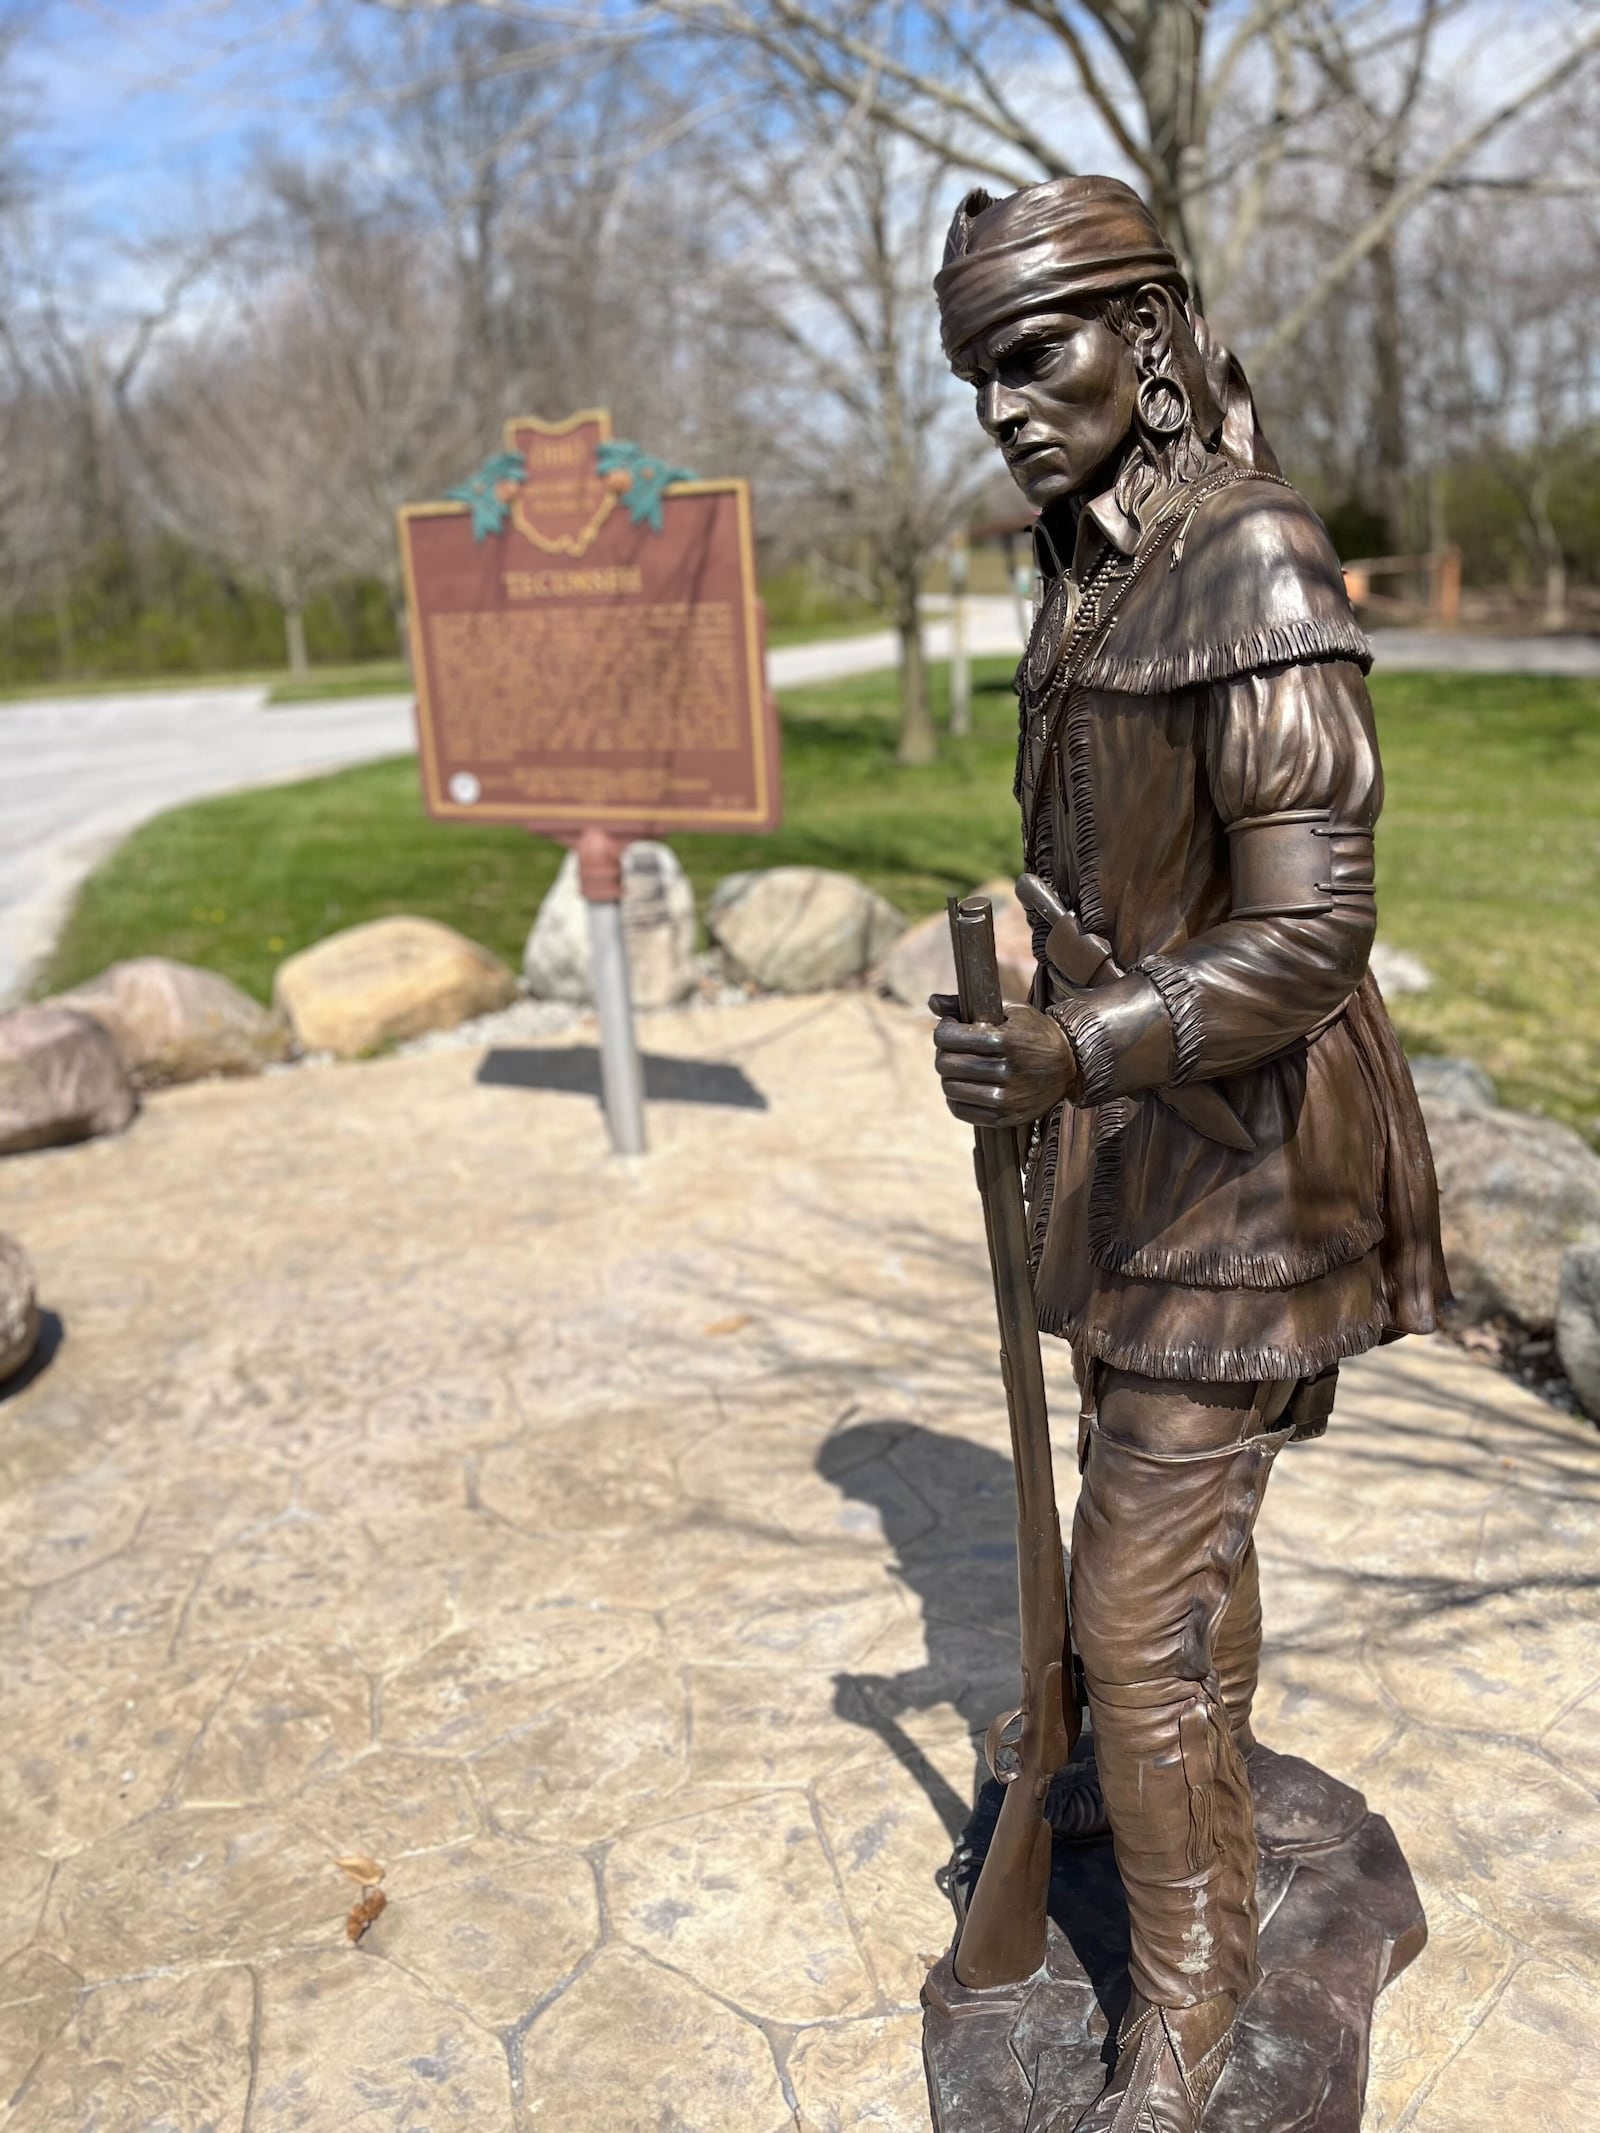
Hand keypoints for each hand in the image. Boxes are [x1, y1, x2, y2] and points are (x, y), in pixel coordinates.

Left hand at [929, 996, 1078, 1128]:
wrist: (1070, 1065)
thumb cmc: (1034, 1032)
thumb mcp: (1009, 1011)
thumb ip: (967, 1005)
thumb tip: (931, 1001)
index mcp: (1005, 1040)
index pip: (949, 1038)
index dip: (942, 1031)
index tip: (950, 1028)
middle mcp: (1006, 1070)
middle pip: (946, 1065)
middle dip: (943, 1053)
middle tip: (953, 1048)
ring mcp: (1007, 1098)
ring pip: (951, 1089)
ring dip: (949, 1076)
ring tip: (961, 1067)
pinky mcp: (1006, 1117)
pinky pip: (962, 1111)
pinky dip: (956, 1098)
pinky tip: (966, 1086)